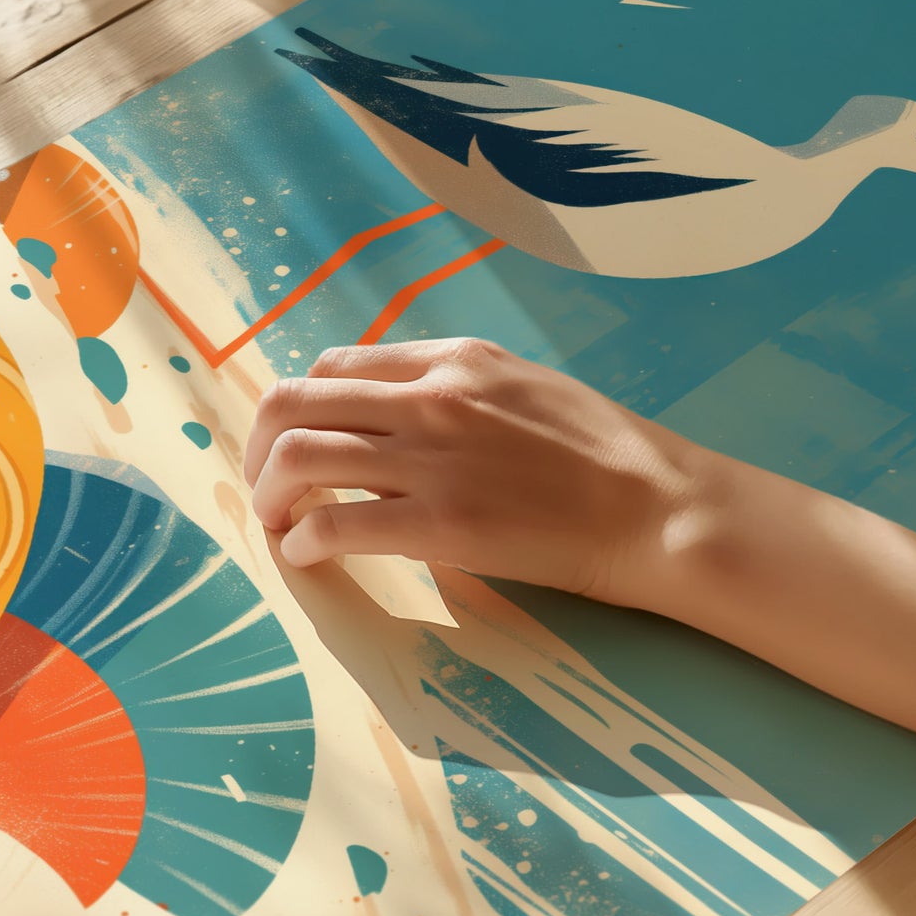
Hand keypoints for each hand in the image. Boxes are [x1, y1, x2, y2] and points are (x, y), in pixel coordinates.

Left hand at [243, 338, 701, 603]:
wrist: (655, 507)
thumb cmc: (603, 453)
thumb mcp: (523, 387)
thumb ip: (454, 391)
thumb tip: (394, 420)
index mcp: (452, 358)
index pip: (336, 365)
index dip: (301, 407)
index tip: (297, 443)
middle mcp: (430, 396)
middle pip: (295, 402)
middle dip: (260, 447)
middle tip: (265, 487)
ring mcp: (431, 459)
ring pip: (298, 456)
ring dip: (269, 495)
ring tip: (277, 525)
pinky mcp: (439, 523)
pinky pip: (334, 523)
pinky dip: (302, 541)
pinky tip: (308, 556)